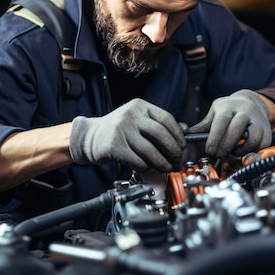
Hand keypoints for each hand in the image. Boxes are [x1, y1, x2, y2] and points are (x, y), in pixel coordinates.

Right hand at [69, 98, 185, 171]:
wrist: (89, 136)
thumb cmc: (118, 130)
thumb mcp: (138, 121)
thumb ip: (159, 125)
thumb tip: (185, 131)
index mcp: (140, 106)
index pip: (166, 119)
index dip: (178, 135)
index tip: (183, 147)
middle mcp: (130, 115)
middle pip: (161, 135)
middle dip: (173, 152)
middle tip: (177, 161)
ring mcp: (121, 130)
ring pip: (150, 151)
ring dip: (162, 164)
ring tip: (166, 168)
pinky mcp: (113, 146)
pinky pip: (138, 161)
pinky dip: (147, 168)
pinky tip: (148, 168)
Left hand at [188, 89, 271, 157]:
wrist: (252, 103)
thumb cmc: (231, 109)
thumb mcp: (216, 111)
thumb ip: (204, 124)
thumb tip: (186, 134)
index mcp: (230, 106)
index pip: (222, 121)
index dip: (215, 138)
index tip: (209, 150)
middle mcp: (246, 112)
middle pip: (236, 130)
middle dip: (225, 146)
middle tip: (218, 155)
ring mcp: (258, 121)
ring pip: (252, 139)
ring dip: (240, 150)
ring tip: (231, 153)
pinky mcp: (267, 131)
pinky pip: (261, 145)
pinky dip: (251, 152)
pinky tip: (242, 152)